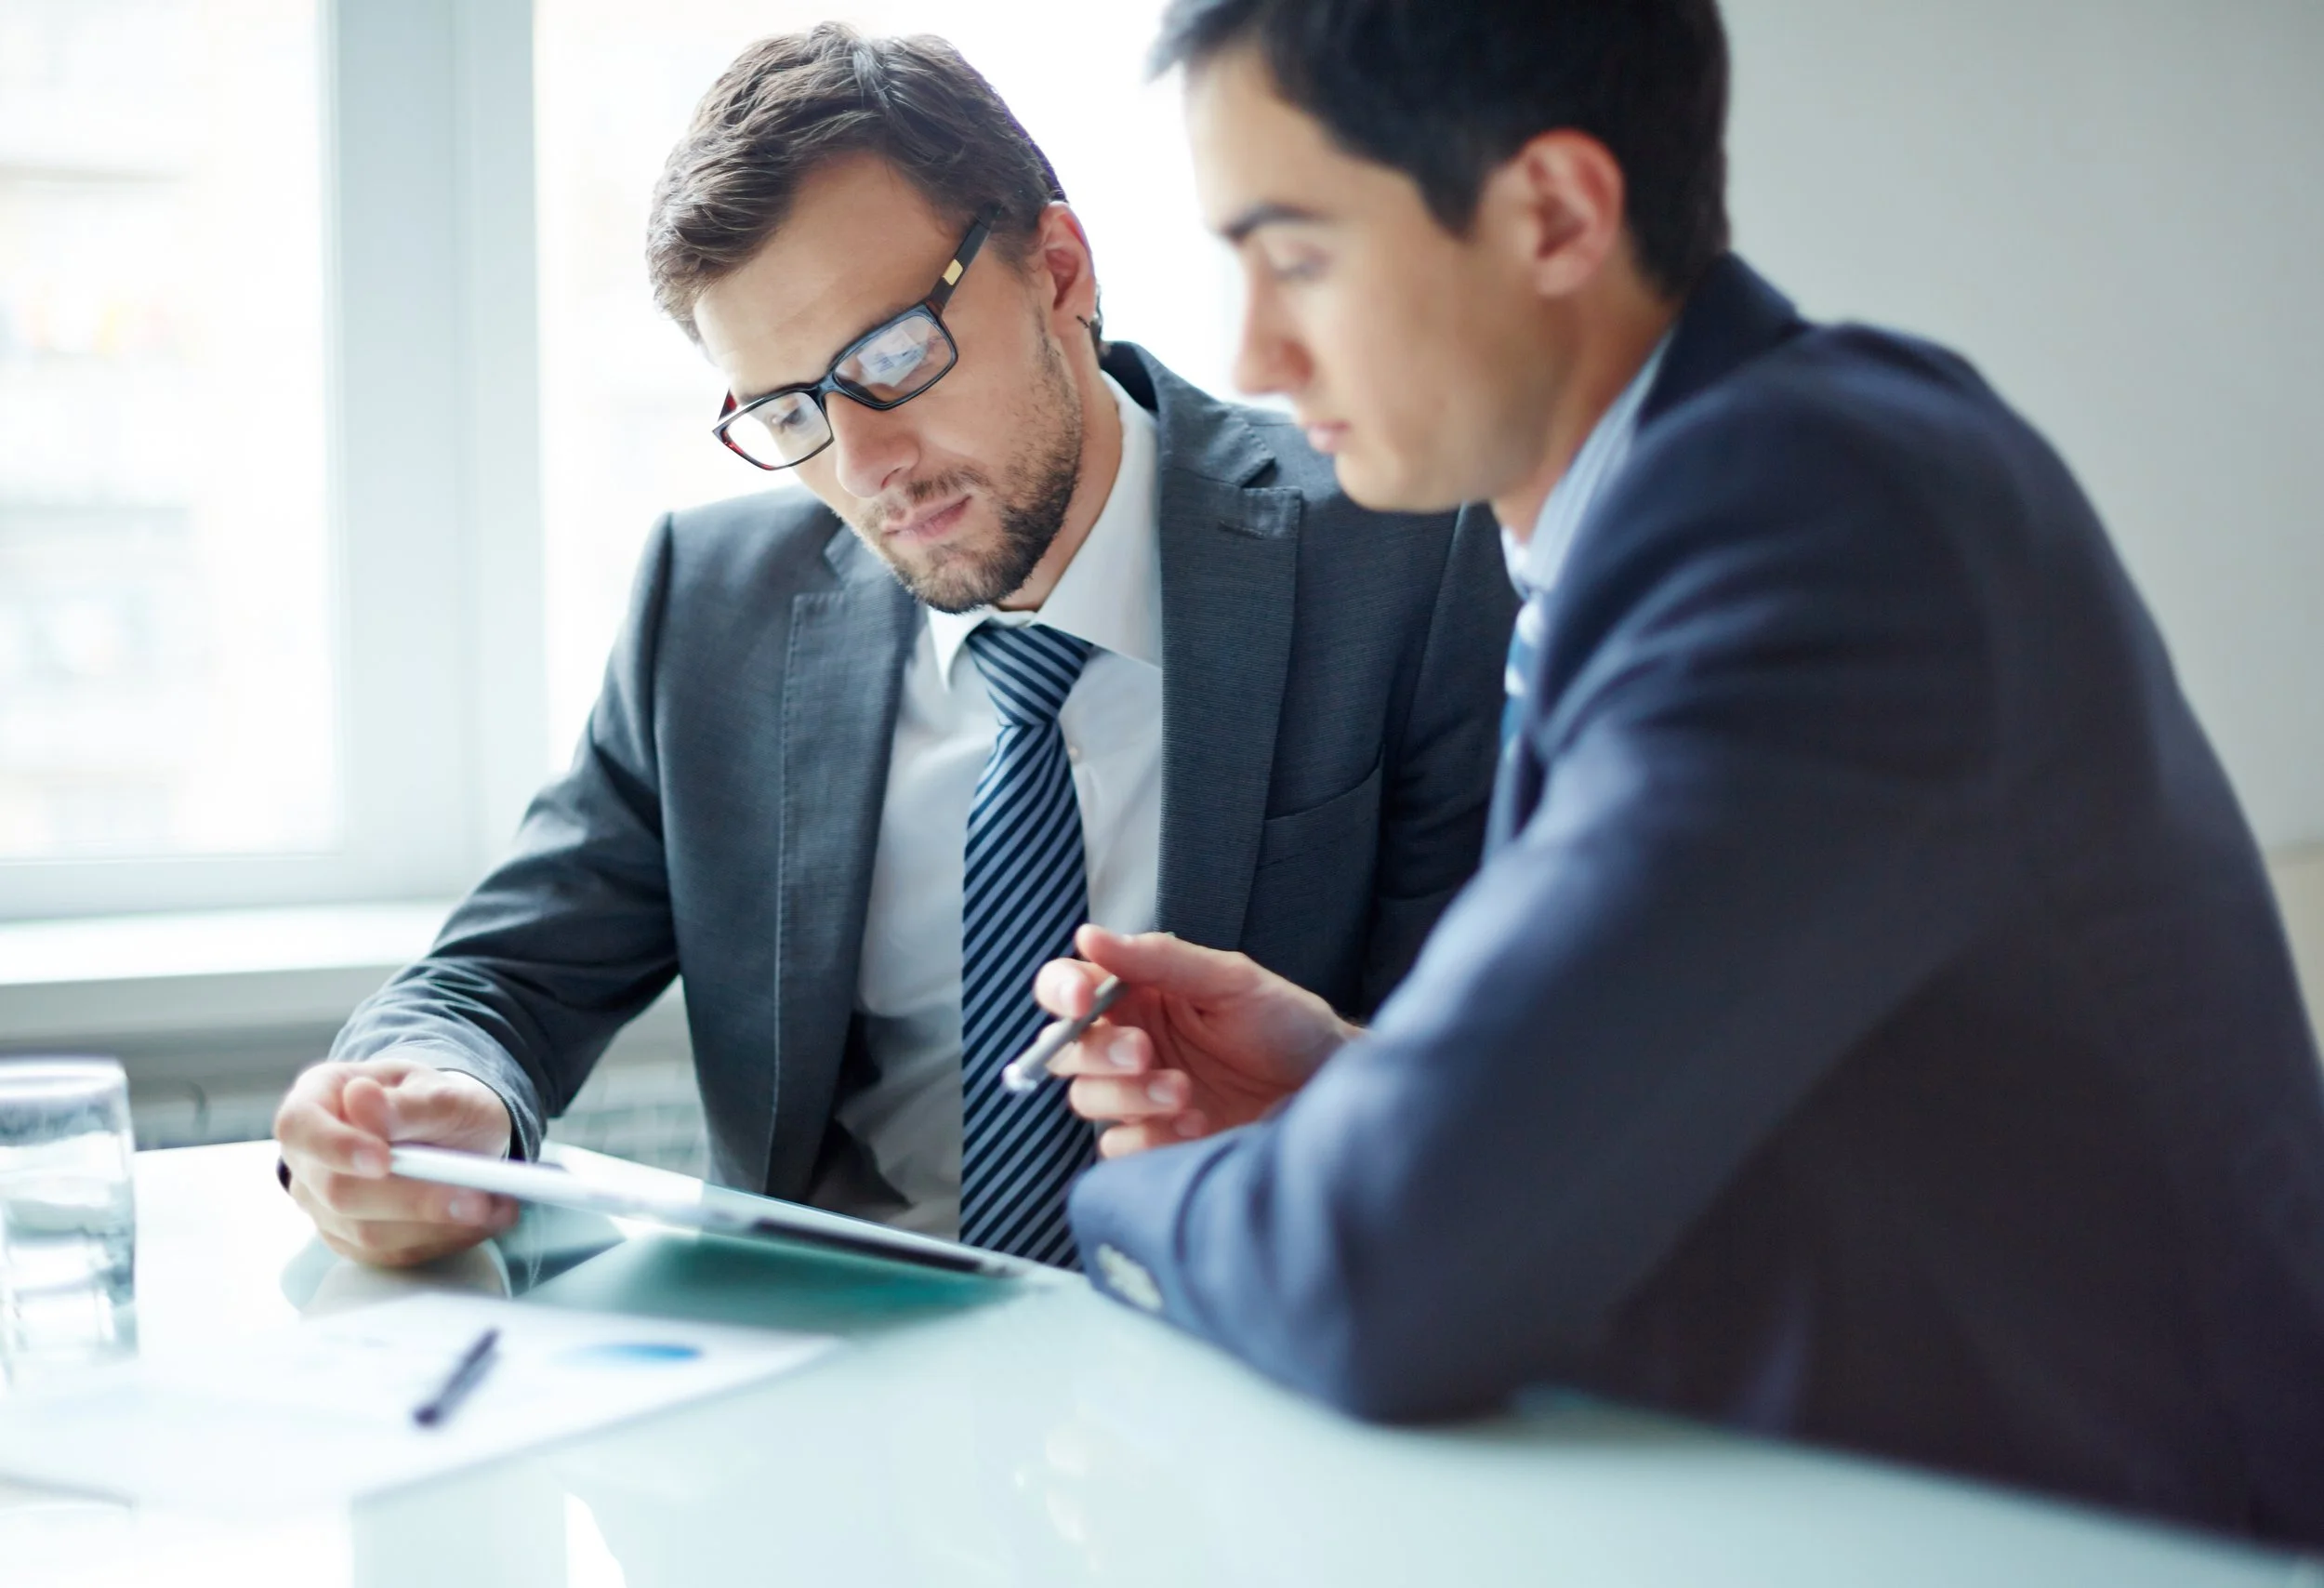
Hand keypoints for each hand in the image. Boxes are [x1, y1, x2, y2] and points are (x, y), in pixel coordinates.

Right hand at [273, 1054, 517, 1266]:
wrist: (451, 1131)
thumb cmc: (435, 1102)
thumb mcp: (436, 1089)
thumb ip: (404, 1102)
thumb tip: (361, 1099)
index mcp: (317, 1099)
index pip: (299, 1126)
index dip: (335, 1147)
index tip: (382, 1161)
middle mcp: (309, 1158)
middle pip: (338, 1191)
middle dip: (413, 1200)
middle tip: (477, 1198)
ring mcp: (324, 1204)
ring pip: (366, 1232)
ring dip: (439, 1226)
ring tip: (496, 1206)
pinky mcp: (351, 1239)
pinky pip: (391, 1253)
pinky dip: (443, 1241)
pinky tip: (483, 1223)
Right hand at [1033, 926, 1355, 1158]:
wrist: (1326, 1088)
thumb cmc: (1285, 1023)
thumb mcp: (1230, 980)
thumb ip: (1159, 959)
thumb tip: (1089, 936)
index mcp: (1136, 994)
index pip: (1067, 987)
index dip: (1061, 991)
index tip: (1083, 1001)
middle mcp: (1128, 1041)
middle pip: (1065, 1050)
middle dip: (1098, 1053)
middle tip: (1146, 1052)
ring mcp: (1138, 1095)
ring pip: (1086, 1098)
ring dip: (1128, 1097)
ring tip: (1184, 1093)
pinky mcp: (1156, 1140)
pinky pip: (1117, 1147)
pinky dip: (1146, 1138)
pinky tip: (1194, 1126)